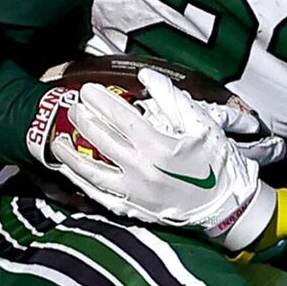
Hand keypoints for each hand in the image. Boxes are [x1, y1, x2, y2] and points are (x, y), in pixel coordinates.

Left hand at [55, 79, 278, 250]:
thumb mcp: (202, 125)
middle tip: (72, 105)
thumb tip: (146, 76)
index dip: (101, 102)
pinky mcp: (132, 210)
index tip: (86, 90)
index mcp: (160, 148)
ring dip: (72, 154)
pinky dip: (82, 182)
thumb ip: (171, 99)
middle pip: (103, 141)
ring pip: (92, 171)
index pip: (121, 119)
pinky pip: (99, 195)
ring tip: (59, 139)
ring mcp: (134, 193)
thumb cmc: (217, 163)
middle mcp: (142, 171)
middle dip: (84, 120)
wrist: (227, 207)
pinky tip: (72, 171)